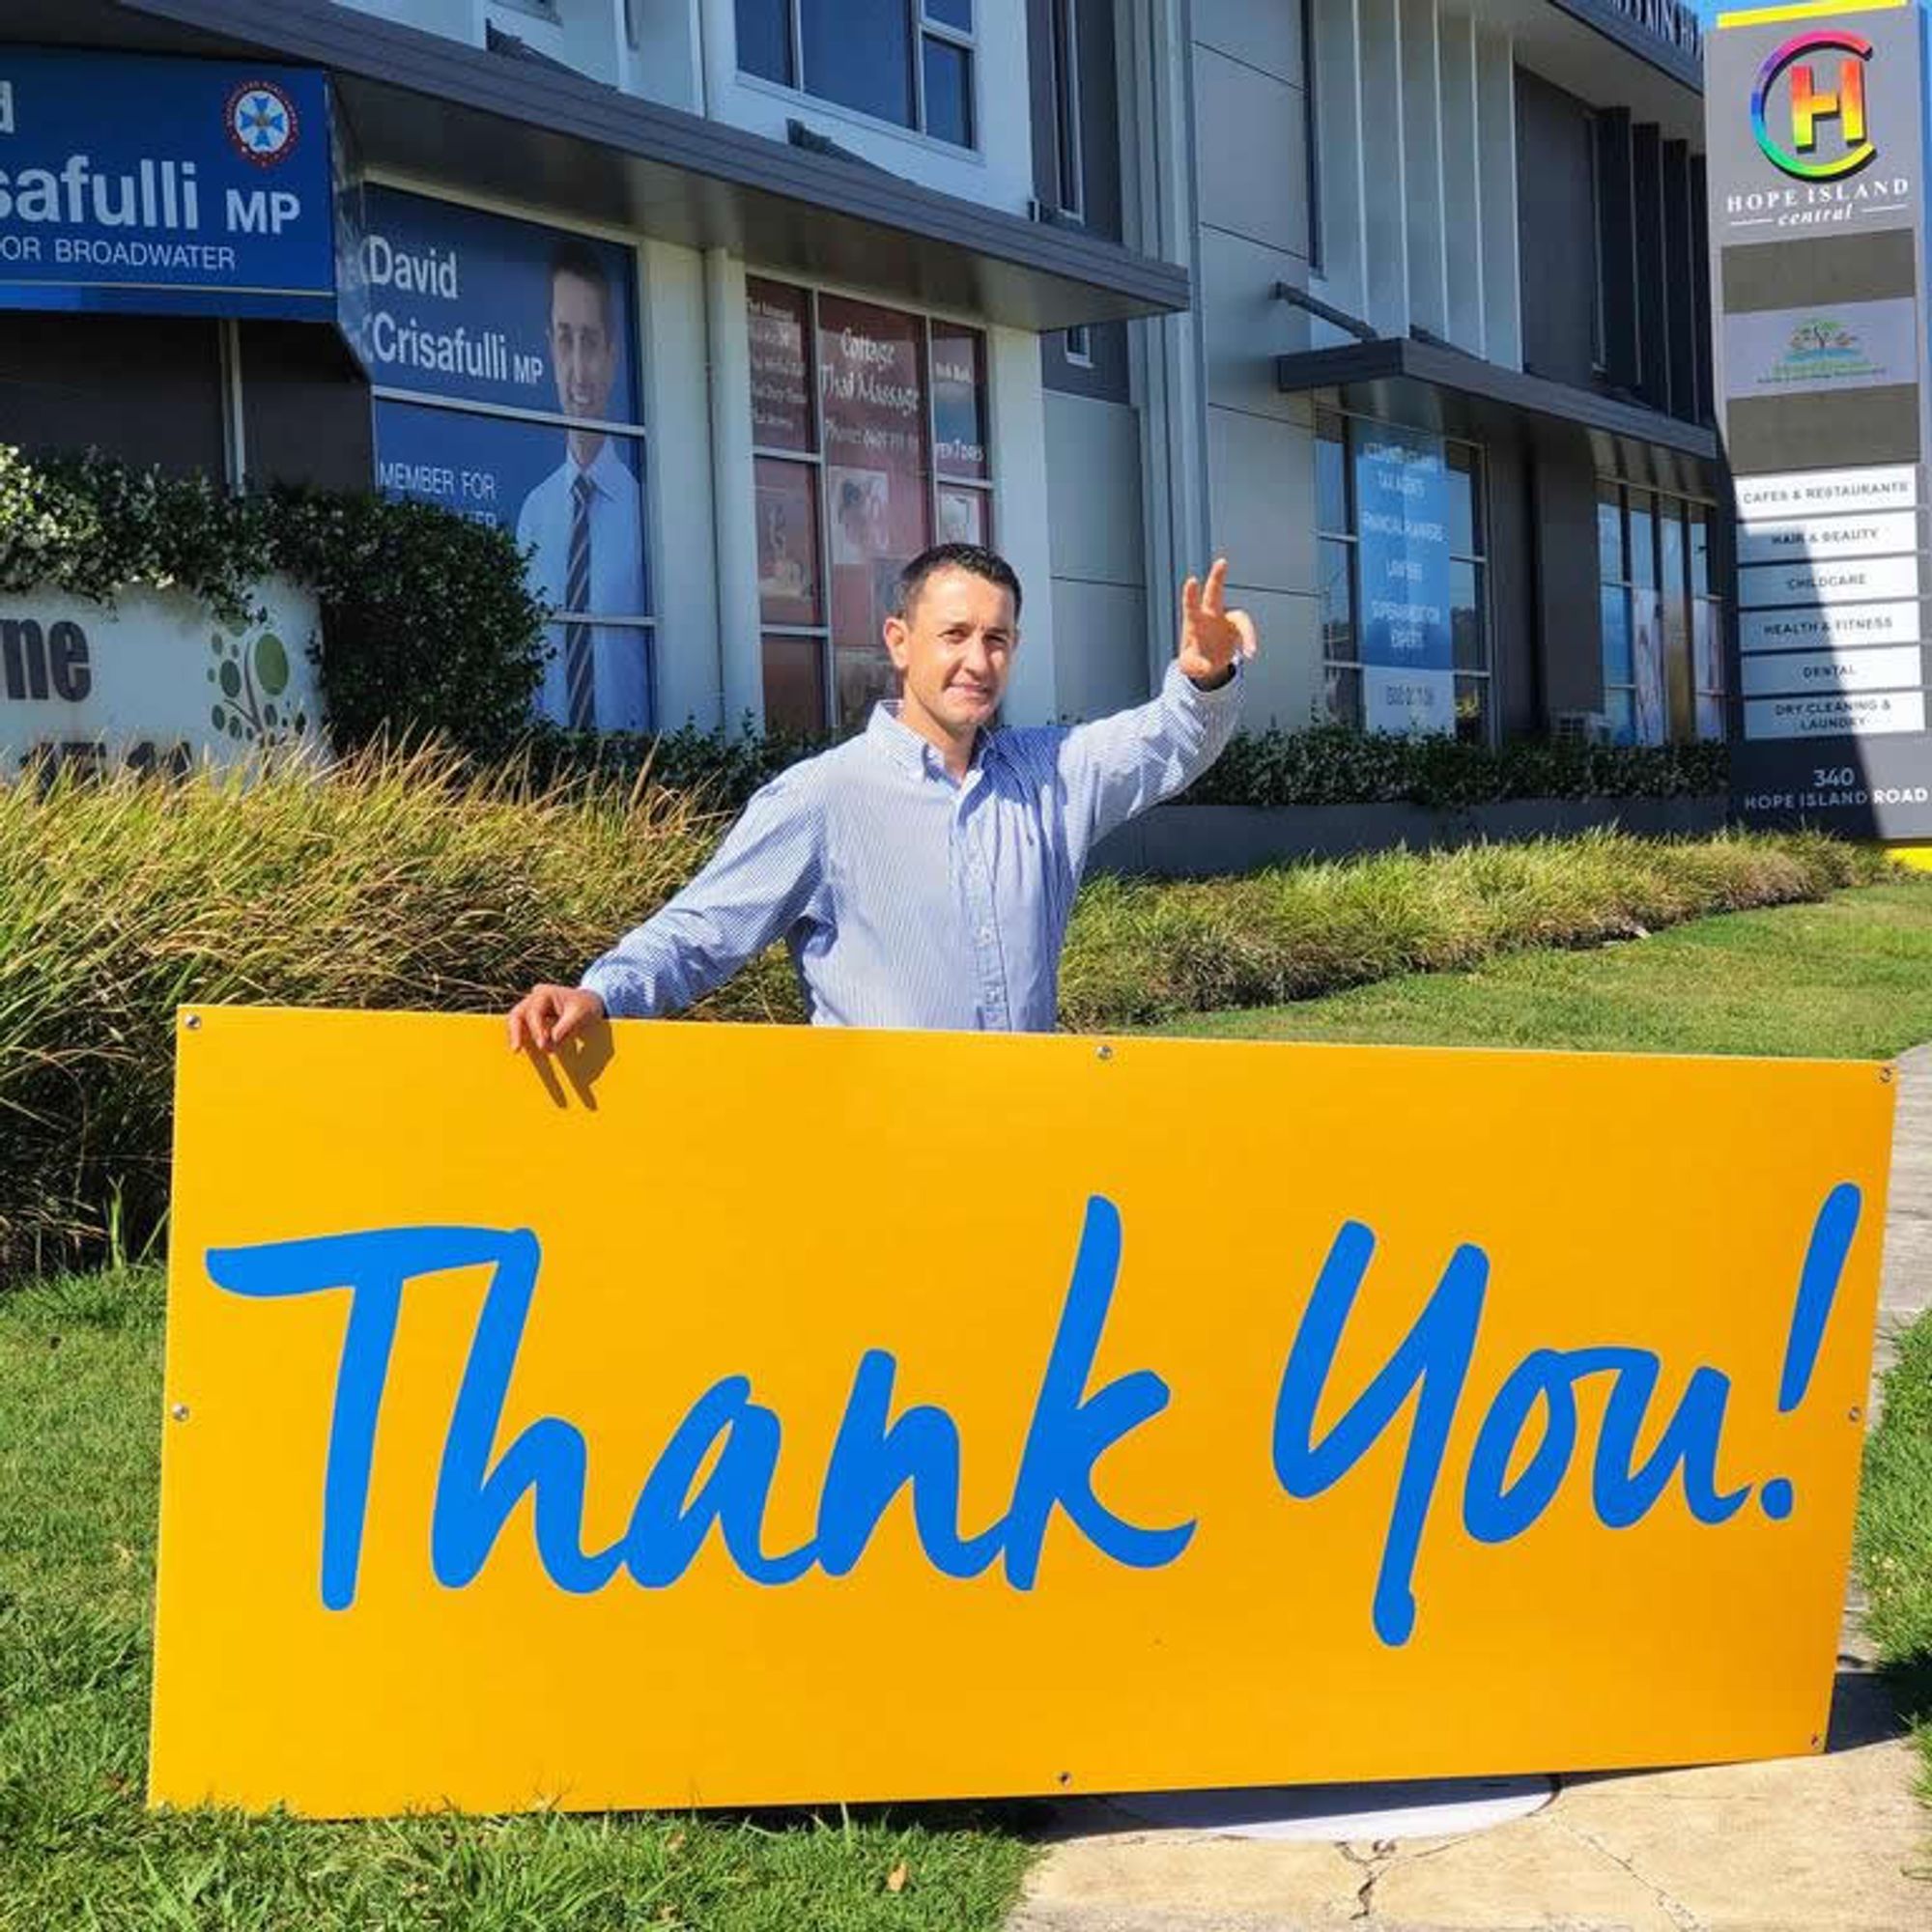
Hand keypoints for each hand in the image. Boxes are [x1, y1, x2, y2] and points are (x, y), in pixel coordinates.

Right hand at [507, 984, 605, 1053]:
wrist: (589, 1003)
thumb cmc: (586, 1006)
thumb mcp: (580, 1014)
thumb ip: (566, 1026)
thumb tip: (552, 1041)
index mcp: (546, 993)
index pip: (534, 1011)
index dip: (536, 1029)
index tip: (541, 1045)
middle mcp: (535, 998)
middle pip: (518, 1013)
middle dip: (516, 1031)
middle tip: (516, 1049)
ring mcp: (532, 1006)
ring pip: (516, 1019)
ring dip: (517, 1035)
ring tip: (518, 1050)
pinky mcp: (533, 1017)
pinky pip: (523, 1026)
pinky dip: (523, 1036)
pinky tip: (524, 1048)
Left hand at [1178, 557, 1257, 686]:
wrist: (1210, 662)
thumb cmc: (1195, 659)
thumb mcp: (1190, 666)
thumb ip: (1194, 667)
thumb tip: (1206, 668)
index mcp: (1195, 622)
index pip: (1191, 605)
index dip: (1191, 594)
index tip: (1192, 581)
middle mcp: (1211, 615)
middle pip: (1214, 593)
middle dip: (1217, 576)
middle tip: (1222, 561)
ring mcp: (1227, 620)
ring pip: (1240, 618)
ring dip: (1247, 633)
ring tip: (1250, 652)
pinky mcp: (1239, 629)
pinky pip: (1247, 633)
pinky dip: (1249, 642)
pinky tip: (1249, 654)